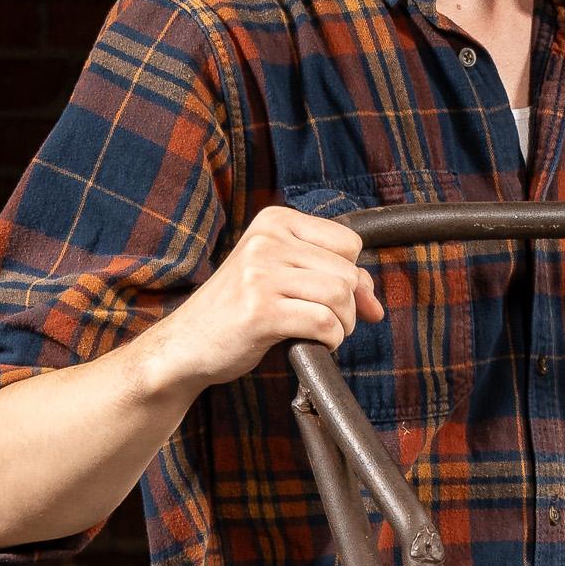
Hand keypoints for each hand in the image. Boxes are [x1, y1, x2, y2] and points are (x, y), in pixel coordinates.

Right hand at [148, 205, 384, 392]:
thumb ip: (329, 278)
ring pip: (340, 296)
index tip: (340, 301)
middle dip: (349, 307)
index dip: (354, 277)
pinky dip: (330, 341)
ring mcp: (262, 273)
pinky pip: (324, 323)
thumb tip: (375, 303)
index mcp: (274, 221)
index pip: (348, 242)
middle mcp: (267, 240)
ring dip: (342, 326)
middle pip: (348, 272)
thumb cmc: (239, 311)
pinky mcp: (261, 310)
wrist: (189, 342)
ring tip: (319, 334)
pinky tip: (311, 344)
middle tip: (325, 324)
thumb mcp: (281, 279)